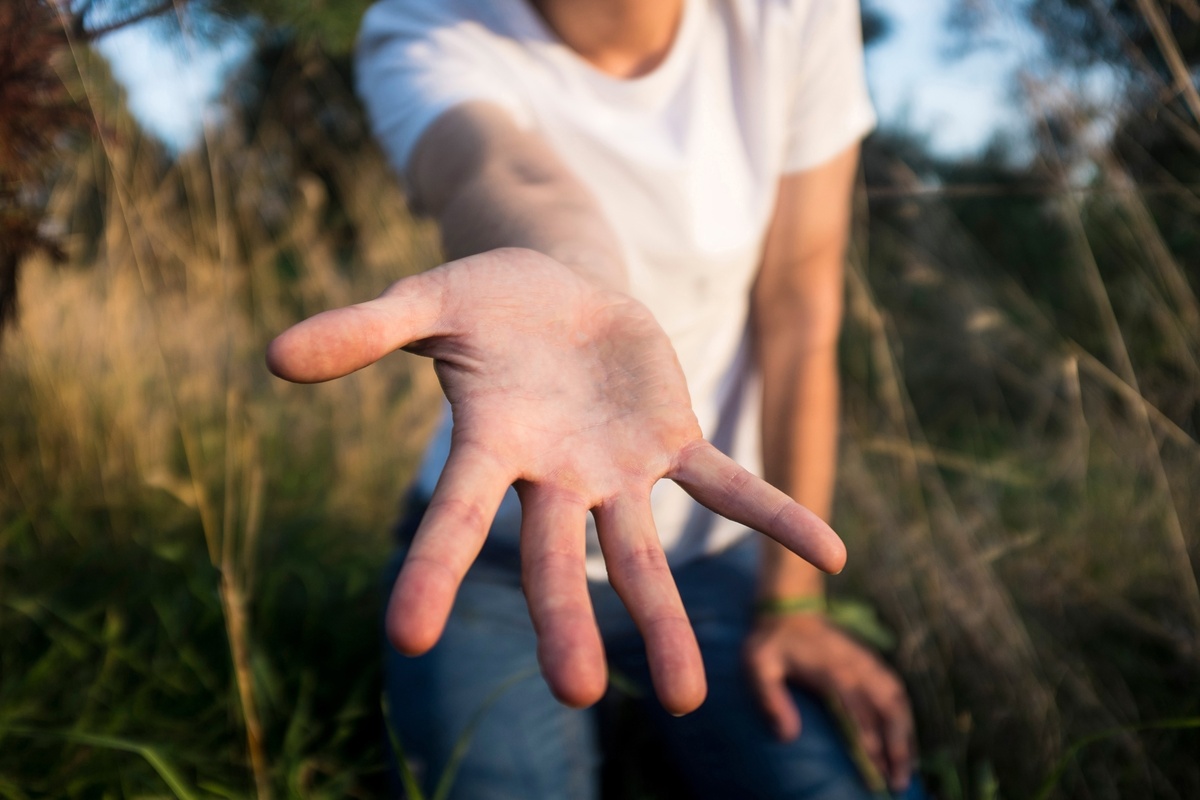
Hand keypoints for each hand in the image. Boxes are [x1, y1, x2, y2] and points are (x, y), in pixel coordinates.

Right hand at [267, 248, 846, 713]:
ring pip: (642, 552)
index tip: (403, 635)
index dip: (430, 569)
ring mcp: (617, 467)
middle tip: (580, 690)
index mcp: (489, 446)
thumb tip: (273, 355)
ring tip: (694, 700)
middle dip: (565, 621)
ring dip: (667, 617)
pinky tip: (833, 557)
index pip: (452, 515)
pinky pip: (728, 487)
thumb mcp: (426, 301)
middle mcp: (553, 477)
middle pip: (554, 558)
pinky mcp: (672, 442)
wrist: (557, 289)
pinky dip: (776, 516)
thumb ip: (362, 331)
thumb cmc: (487, 302)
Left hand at [744, 612, 914, 791]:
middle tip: (898, 781)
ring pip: (898, 700)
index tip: (878, 771)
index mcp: (833, 672)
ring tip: (910, 765)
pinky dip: (905, 712)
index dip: (872, 743)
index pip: (860, 713)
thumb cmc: (772, 642)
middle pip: (888, 710)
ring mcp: (867, 662)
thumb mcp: (759, 666)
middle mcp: (857, 668)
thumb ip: (771, 699)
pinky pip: (896, 688)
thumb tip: (787, 737)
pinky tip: (907, 733)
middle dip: (899, 747)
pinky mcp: (870, 660)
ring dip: (907, 732)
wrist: (788, 608)